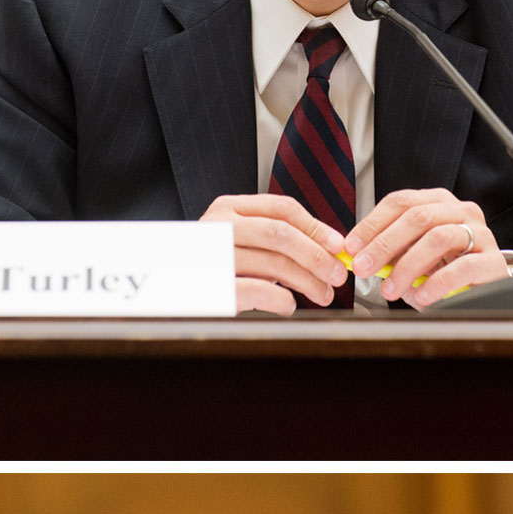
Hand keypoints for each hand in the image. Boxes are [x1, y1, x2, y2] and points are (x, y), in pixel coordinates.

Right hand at [199, 193, 346, 313]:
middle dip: (316, 256)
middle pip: (281, 234)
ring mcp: (213, 255)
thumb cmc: (215, 263)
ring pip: (274, 264)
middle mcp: (219, 226)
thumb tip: (329, 249)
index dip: (317, 228)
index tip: (338, 246)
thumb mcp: (243, 241)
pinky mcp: (213, 286)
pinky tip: (288, 305)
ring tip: (322, 294)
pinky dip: (282, 300)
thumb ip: (278, 238)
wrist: (173, 286)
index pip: (283, 208)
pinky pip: (259, 291)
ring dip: (308, 282)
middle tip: (336, 274)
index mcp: (230, 208)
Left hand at [344, 187, 508, 308]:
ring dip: (407, 266)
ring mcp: (481, 234)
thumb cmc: (450, 268)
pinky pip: (463, 267)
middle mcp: (461, 212)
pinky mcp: (494, 261)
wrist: (491, 285)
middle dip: (384, 244)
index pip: (401, 202)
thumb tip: (360, 258)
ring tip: (392, 289)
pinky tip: (422, 296)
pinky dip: (437, 283)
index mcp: (439, 203)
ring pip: (438, 238)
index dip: (372, 223)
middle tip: (364, 268)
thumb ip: (392, 253)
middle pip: (417, 217)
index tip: (352, 247)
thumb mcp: (417, 256)